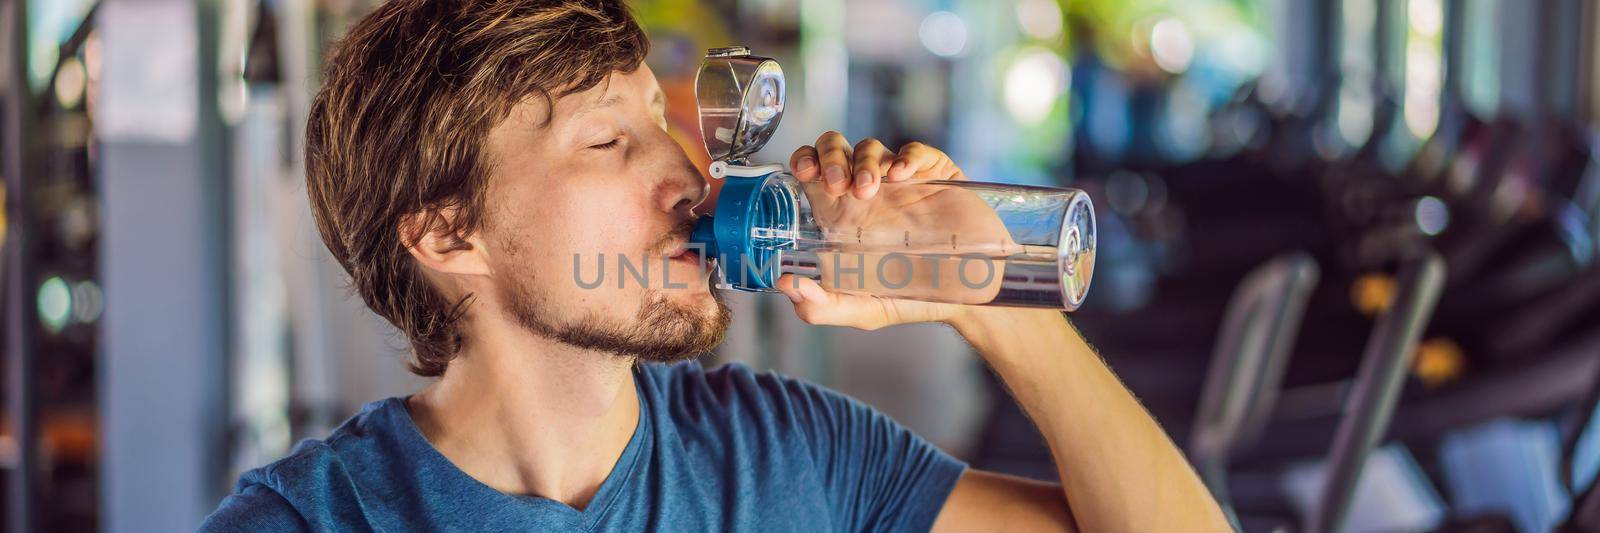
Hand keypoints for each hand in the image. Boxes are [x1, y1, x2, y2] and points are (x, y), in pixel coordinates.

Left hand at [775, 132, 1007, 329]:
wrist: (969, 298)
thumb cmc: (913, 300)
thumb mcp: (862, 310)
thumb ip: (822, 308)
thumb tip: (786, 287)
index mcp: (843, 217)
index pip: (812, 171)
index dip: (804, 162)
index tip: (806, 175)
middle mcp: (868, 195)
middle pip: (835, 147)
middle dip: (830, 155)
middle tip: (838, 184)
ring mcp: (902, 184)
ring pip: (871, 146)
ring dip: (864, 160)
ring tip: (870, 189)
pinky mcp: (936, 178)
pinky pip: (916, 151)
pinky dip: (906, 156)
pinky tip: (902, 178)